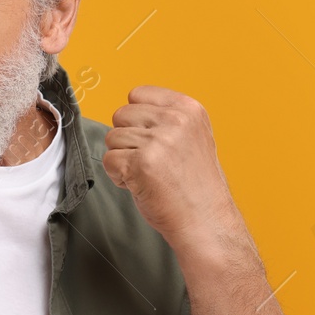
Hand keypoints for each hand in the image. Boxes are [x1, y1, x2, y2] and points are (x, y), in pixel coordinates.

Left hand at [102, 85, 243, 252]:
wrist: (205, 220)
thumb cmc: (194, 183)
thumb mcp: (190, 137)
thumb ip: (165, 118)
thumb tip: (128, 107)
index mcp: (189, 108)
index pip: (138, 94)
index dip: (136, 119)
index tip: (152, 139)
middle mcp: (175, 120)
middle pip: (120, 115)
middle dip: (127, 139)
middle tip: (151, 161)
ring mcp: (158, 141)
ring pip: (111, 138)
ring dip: (123, 158)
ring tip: (149, 174)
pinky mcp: (140, 163)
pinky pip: (109, 161)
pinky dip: (119, 176)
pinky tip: (141, 185)